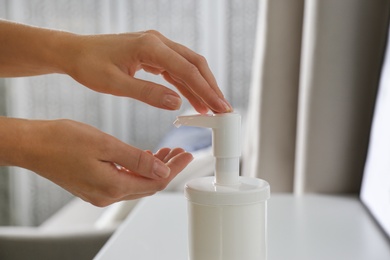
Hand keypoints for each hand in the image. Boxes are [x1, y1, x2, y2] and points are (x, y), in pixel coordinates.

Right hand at [1, 118, 192, 205]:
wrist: (32, 145)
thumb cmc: (62, 141)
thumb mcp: (105, 145)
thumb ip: (136, 160)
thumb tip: (162, 171)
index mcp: (112, 186)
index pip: (155, 182)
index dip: (174, 169)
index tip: (187, 155)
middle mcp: (107, 195)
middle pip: (148, 185)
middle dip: (167, 168)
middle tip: (180, 151)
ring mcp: (99, 192)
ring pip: (137, 182)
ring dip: (153, 168)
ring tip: (167, 151)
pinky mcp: (93, 185)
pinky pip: (124, 180)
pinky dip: (137, 169)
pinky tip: (144, 156)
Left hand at [59, 30, 232, 113]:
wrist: (74, 52)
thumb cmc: (89, 66)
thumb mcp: (115, 84)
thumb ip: (147, 93)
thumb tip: (177, 103)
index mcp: (150, 46)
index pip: (186, 69)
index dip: (205, 90)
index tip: (219, 107)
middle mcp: (157, 42)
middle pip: (194, 64)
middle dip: (210, 87)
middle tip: (223, 109)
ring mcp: (156, 47)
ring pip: (188, 66)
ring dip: (201, 87)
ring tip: (211, 109)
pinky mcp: (153, 54)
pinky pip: (176, 69)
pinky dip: (187, 85)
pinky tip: (192, 100)